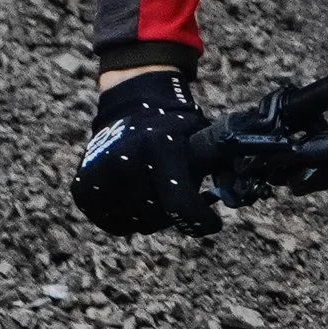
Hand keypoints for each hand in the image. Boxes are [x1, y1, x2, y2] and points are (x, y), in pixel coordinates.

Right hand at [72, 69, 219, 238]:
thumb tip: (245, 191)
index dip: (200, 222)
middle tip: (177, 196)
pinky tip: (134, 197)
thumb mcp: (202, 137)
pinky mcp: (83, 186)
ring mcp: (101, 174)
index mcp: (160, 148)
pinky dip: (125, 218)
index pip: (180, 205)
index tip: (211, 224)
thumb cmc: (175, 126)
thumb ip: (221, 165)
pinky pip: (112, 223)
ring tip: (154, 192)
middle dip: (173, 214)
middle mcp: (127, 161)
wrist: (131, 104)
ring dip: (150, 216)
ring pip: (136, 224)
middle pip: (157, 219)